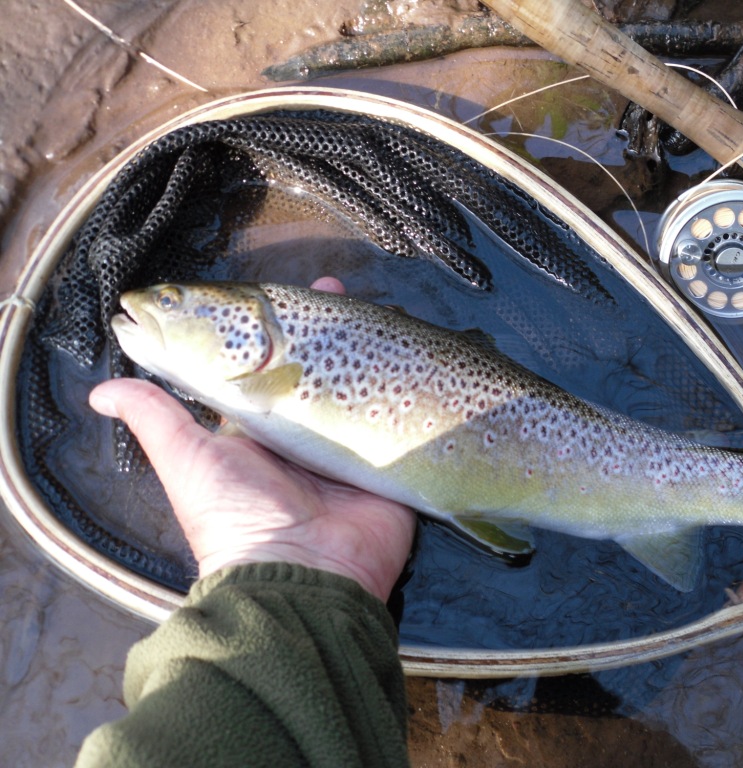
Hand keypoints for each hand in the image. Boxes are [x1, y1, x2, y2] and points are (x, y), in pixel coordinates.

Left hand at [90, 277, 416, 601]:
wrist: (303, 575)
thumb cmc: (238, 517)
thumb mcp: (189, 460)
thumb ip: (155, 419)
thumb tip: (98, 392)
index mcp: (261, 430)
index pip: (269, 368)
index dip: (278, 332)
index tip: (283, 296)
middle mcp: (305, 434)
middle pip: (319, 370)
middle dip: (329, 330)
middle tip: (337, 290)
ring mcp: (350, 447)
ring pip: (361, 386)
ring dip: (369, 347)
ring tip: (374, 308)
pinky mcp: (389, 463)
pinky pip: (400, 418)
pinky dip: (407, 388)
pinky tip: (412, 352)